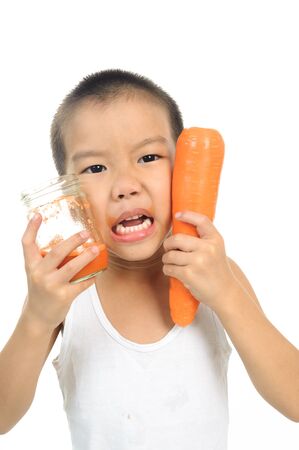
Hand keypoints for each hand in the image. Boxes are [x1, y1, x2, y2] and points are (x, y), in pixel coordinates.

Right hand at [21, 213, 98, 331]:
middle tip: (85, 233)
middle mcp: (39, 274)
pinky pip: (82, 283)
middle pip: (57, 252)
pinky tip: (98, 271)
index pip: (27, 243)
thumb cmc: (41, 288)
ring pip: (72, 267)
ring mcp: (51, 286)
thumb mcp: (37, 272)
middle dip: (73, 241)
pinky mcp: (64, 296)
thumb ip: (46, 258)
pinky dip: (92, 276)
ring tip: (96, 248)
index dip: (31, 228)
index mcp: (31, 265)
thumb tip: (69, 239)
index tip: (38, 214)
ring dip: (86, 257)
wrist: (38, 315)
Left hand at [162, 211, 235, 310]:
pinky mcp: (189, 274)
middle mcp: (208, 248)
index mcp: (215, 240)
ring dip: (167, 259)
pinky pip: (169, 268)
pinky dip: (167, 270)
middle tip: (168, 249)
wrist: (225, 293)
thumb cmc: (216, 270)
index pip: (201, 221)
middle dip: (168, 244)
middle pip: (177, 238)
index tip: (177, 215)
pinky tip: (172, 272)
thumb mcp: (216, 250)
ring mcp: (198, 261)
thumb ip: (203, 239)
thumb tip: (179, 227)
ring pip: (170, 255)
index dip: (188, 215)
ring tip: (171, 263)